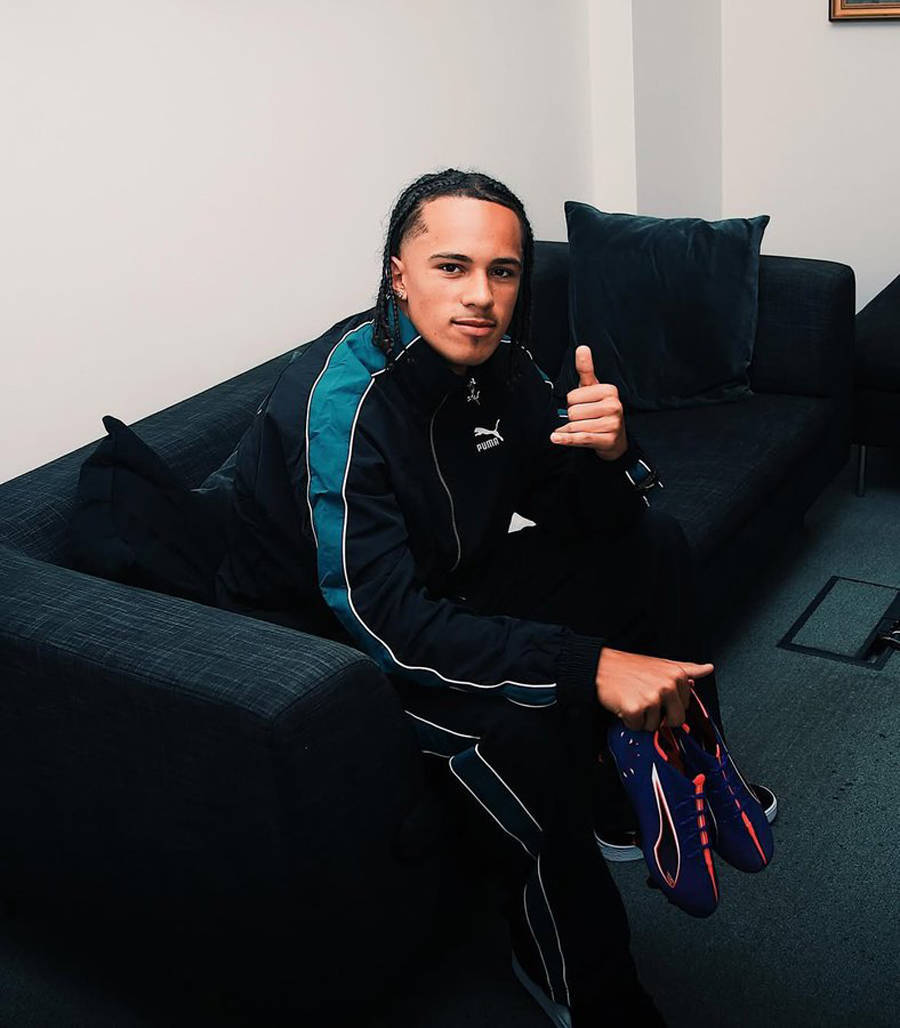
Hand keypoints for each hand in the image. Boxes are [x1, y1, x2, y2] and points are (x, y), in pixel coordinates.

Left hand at [550, 345, 627, 460]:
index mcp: (609, 390)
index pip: (572, 396)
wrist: (616, 439)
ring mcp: (612, 424)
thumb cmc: (600, 410)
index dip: (572, 403)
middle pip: (572, 412)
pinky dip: (565, 439)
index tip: (583, 405)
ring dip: (571, 430)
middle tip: (584, 419)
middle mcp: (614, 406)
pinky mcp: (607, 440)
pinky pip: (580, 438)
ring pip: (574, 426)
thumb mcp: (593, 389)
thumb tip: (582, 348)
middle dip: (572, 417)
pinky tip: (555, 437)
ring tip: (582, 429)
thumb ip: (586, 369)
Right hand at [594, 648, 714, 731]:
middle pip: (676, 721)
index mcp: (677, 675)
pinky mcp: (635, 708)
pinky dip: (628, 720)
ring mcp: (652, 697)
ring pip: (655, 726)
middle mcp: (667, 685)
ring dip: (642, 718)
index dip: (669, 705)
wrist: (600, 666)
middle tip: (645, 701)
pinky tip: (624, 704)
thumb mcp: (661, 664)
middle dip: (660, 717)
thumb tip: (708, 669)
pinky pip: (637, 727)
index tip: (656, 694)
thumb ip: (687, 669)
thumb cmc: (629, 667)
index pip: (684, 707)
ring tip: (632, 699)